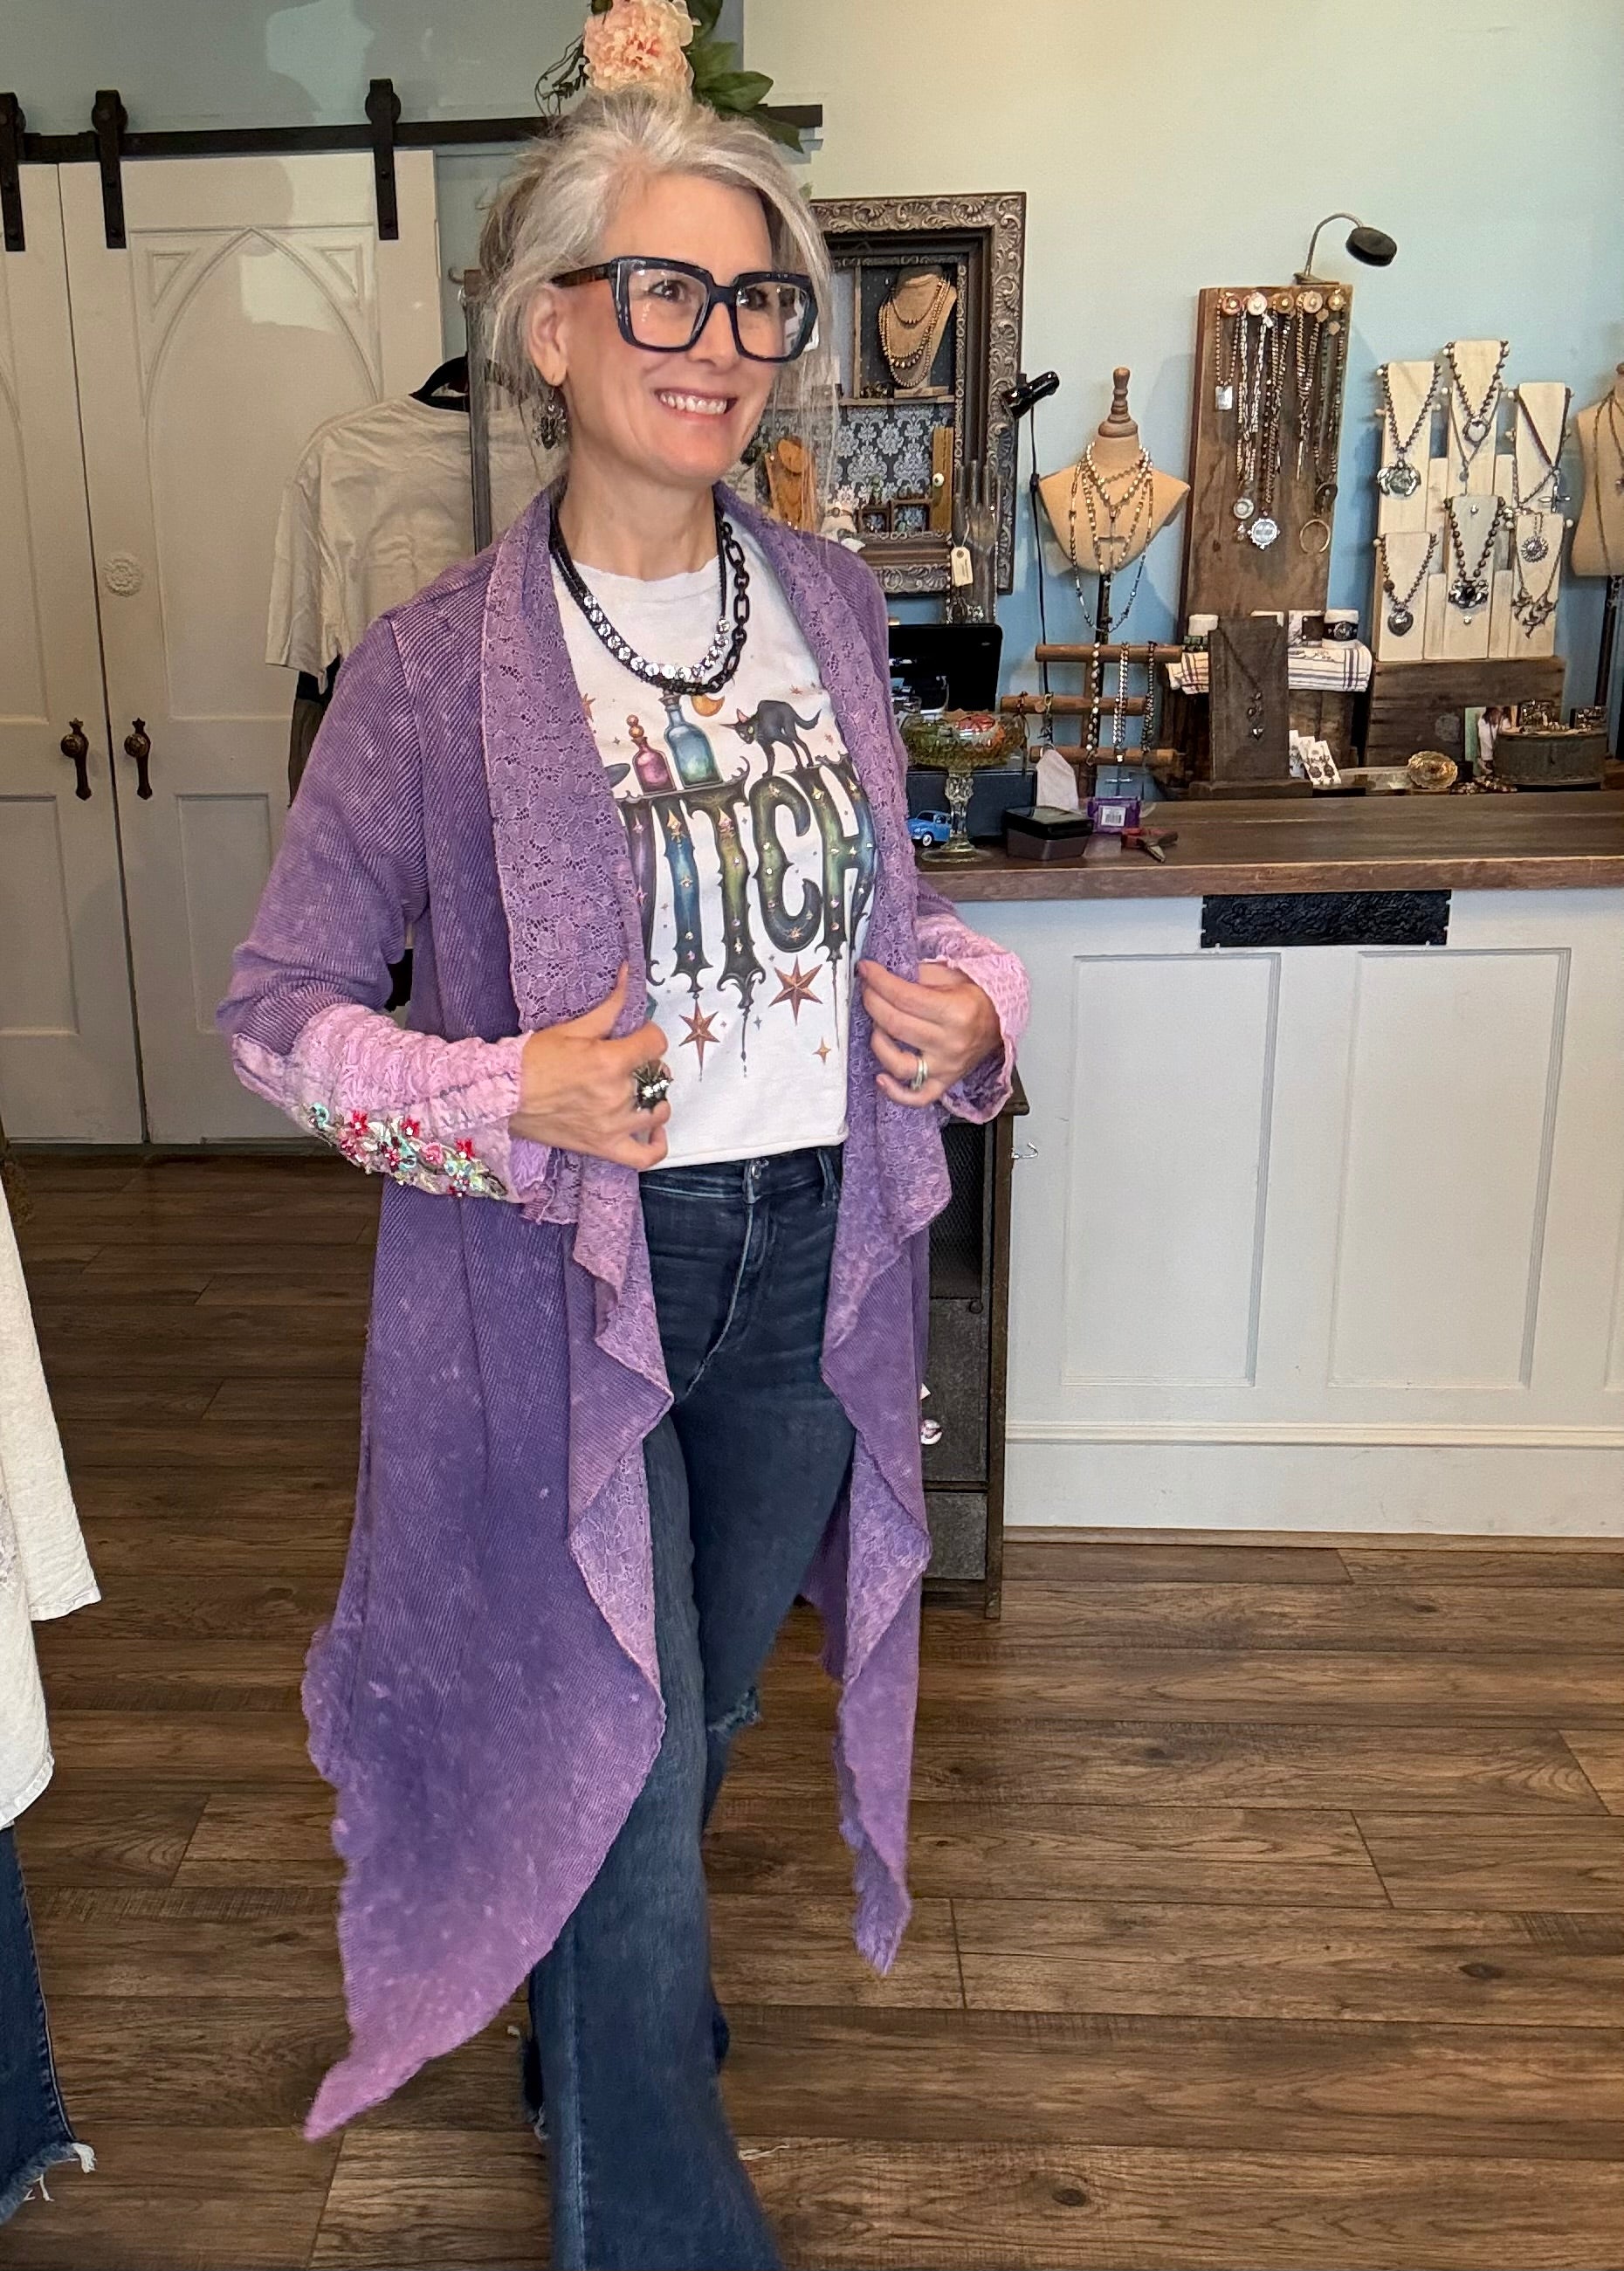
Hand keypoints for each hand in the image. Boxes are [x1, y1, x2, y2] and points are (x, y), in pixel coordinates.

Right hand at [509, 968, 671, 1168]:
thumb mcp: (572, 1028)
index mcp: (610, 1061)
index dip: (650, 1035)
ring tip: (640, 1091)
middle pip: (658, 1076)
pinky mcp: (604, 1147)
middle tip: (631, 1062)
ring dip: (654, 1098)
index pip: (656, 1043)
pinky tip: (653, 1130)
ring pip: (658, 1111)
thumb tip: (627, 975)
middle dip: (649, 1065)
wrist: (503, 1096)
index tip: (640, 1036)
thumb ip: (609, 1007)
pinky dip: (657, 1145)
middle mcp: (616, 1095)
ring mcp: (613, 1125)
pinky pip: (645, 1156)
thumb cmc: (532, 1061)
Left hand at [859, 958, 1000, 1108]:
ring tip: (876, 1026)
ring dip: (878, 1042)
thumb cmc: (975, 997)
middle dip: (872, 1002)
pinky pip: (917, 1097)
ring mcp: (946, 1067)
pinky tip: (881, 1077)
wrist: (999, 1020)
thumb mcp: (950, 976)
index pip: (904, 996)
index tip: (866, 970)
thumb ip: (918, 975)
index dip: (879, 981)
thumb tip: (884, 974)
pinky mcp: (944, 1083)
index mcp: (955, 1012)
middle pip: (897, 1025)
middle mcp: (951, 1043)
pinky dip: (895, 1092)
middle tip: (866, 990)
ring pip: (900, 1064)